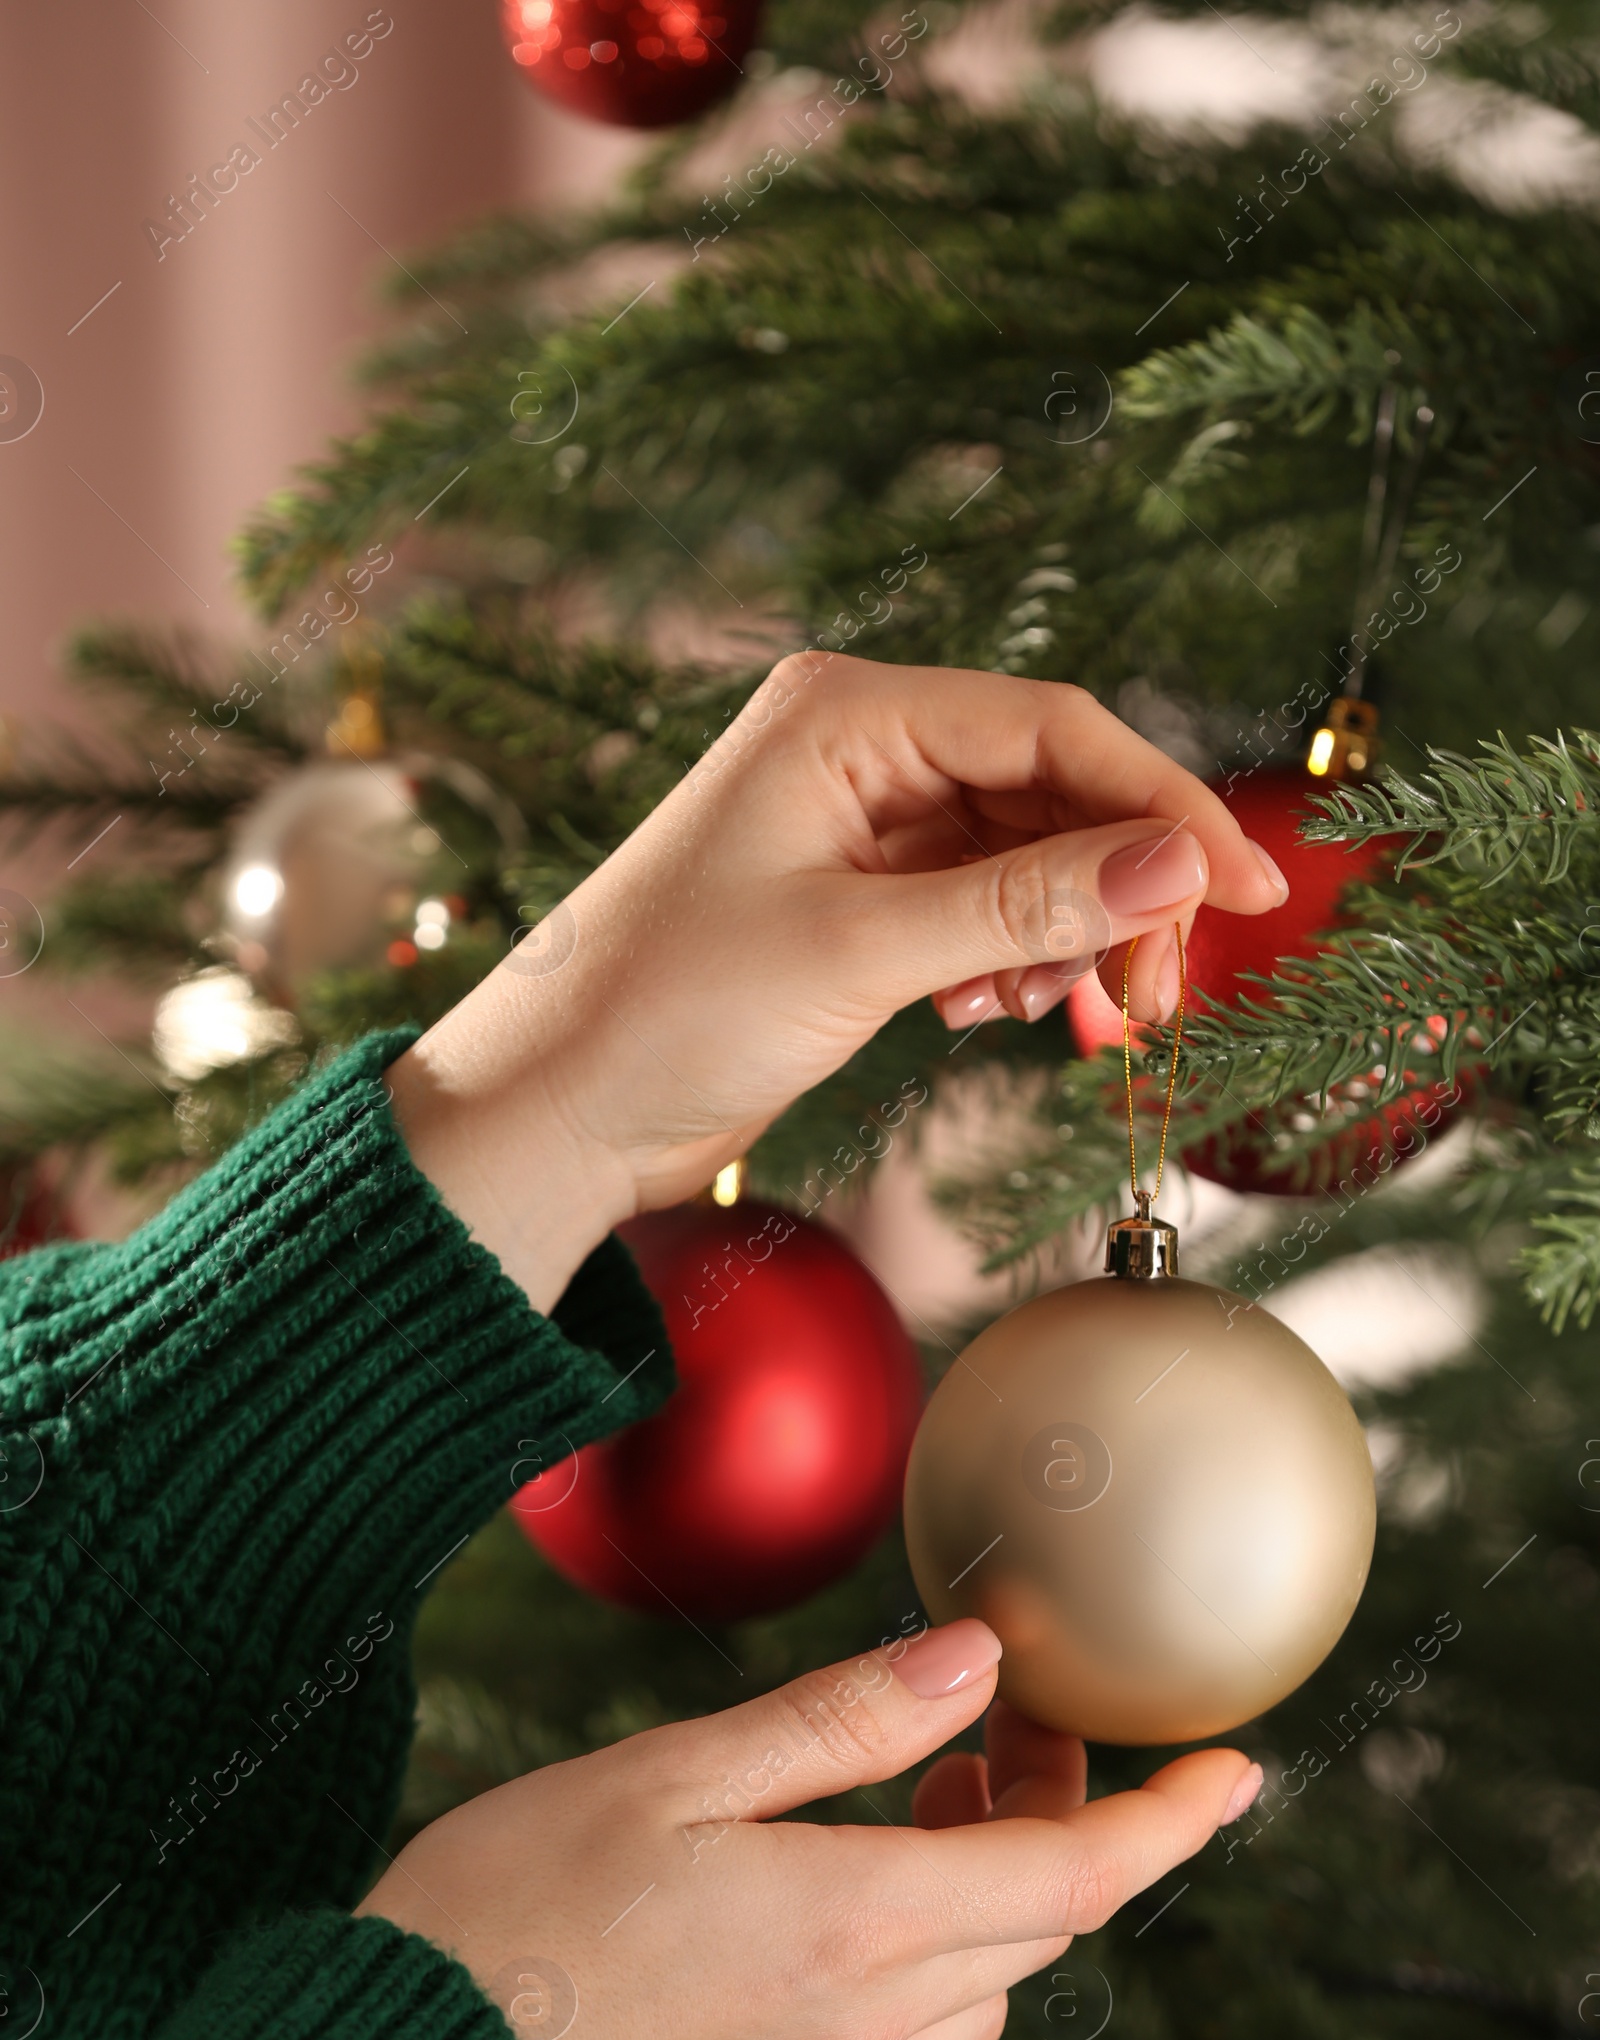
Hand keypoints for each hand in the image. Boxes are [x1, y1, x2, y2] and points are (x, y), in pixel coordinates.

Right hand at [355, 1619, 1261, 2039]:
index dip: (1174, 1820)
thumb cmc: (515, 1904)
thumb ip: (845, 1720)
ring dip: (985, 1887)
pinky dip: (928, 1957)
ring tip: (906, 1799)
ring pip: (981, 1983)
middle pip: (1036, 1920)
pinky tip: (841, 1900)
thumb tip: (980, 1661)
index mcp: (857, 1926)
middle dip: (1049, 1814)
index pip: (1077, 1875)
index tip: (1244, 1769)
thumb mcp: (675, 1776)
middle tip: (992, 1723)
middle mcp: (865, 2027)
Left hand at [384, 655, 1284, 1308]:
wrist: (557, 1110)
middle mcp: (859, 750)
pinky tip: (987, 1013)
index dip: (1166, 807)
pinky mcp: (856, 904)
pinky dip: (1010, 962)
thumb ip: (1026, 904)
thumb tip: (1180, 863)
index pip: (1057, 729)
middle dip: (1120, 886)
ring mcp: (859, 827)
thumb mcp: (862, 951)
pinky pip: (981, 910)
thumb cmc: (669, 1009)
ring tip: (1062, 1012)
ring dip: (1068, 934)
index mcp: (847, 712)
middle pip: (1054, 790)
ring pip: (1026, 858)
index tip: (1250, 889)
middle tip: (1162, 989)